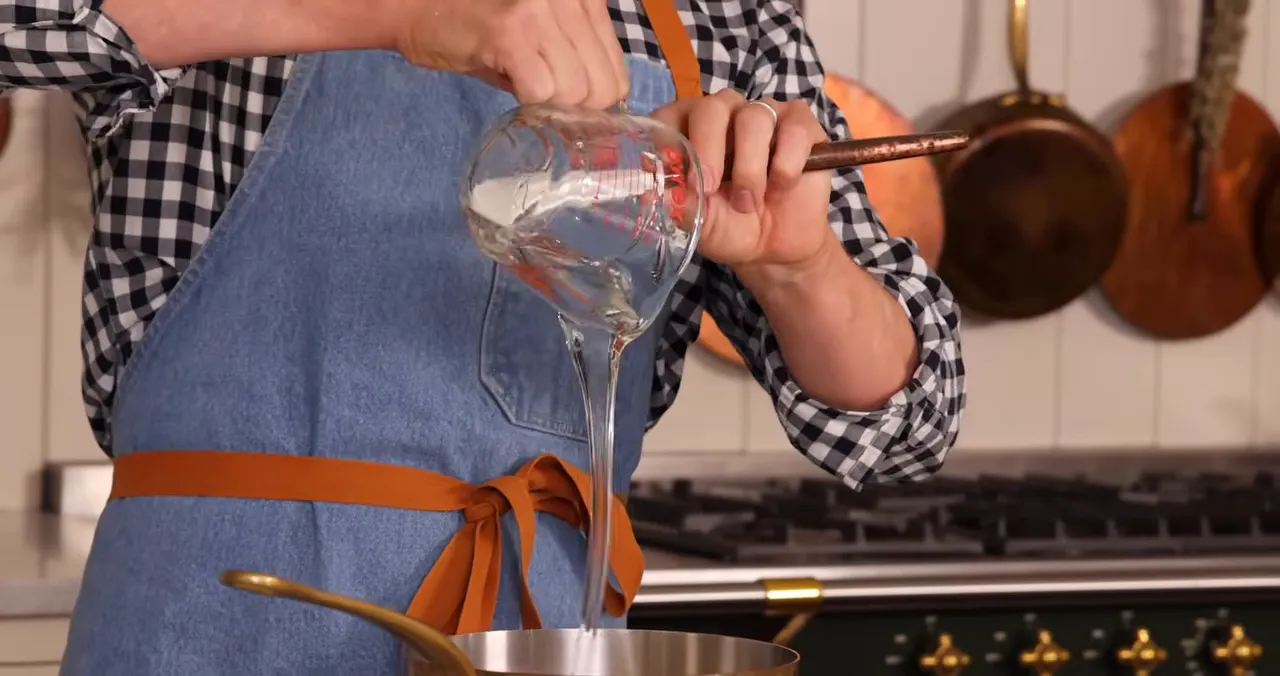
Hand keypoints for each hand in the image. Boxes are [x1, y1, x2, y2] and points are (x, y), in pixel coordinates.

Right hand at [396, 0, 629, 107]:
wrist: (416, 7)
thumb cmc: (478, 26)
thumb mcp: (541, 34)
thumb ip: (573, 60)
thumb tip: (599, 109)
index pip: (618, 73)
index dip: (595, 100)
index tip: (569, 107)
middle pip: (602, 88)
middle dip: (575, 110)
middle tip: (544, 103)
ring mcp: (542, 11)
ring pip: (575, 93)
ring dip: (550, 106)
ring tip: (523, 87)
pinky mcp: (511, 32)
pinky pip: (540, 92)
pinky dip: (528, 103)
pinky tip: (511, 89)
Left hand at [650, 90, 835, 275]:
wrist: (776, 249)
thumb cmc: (731, 228)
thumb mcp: (700, 223)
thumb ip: (679, 204)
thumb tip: (653, 193)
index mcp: (689, 131)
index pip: (670, 114)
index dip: (669, 138)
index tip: (674, 175)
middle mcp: (724, 115)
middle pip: (712, 107)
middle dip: (708, 149)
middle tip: (708, 189)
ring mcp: (764, 116)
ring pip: (754, 117)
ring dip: (750, 167)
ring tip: (749, 202)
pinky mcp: (801, 126)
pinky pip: (794, 130)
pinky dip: (786, 164)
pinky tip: (782, 186)